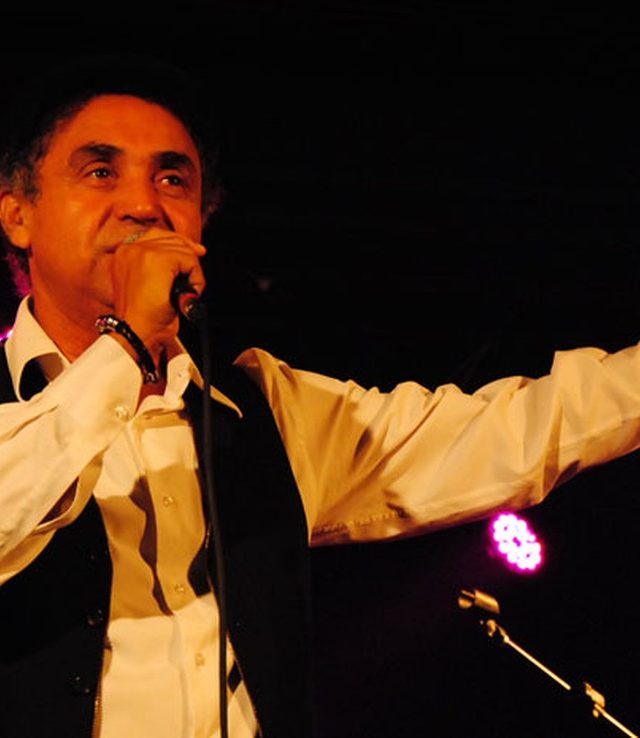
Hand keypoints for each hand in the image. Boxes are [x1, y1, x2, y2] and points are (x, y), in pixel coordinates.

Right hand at [110, 227, 206, 360]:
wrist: (136, 334)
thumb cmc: (143, 318)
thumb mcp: (149, 285)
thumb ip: (162, 265)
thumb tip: (193, 249)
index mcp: (124, 253)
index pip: (157, 234)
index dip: (179, 243)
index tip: (196, 251)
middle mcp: (130, 248)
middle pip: (173, 239)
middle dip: (189, 259)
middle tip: (191, 282)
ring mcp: (143, 252)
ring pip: (183, 250)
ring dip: (192, 273)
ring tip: (186, 293)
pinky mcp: (157, 260)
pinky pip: (190, 260)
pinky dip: (196, 278)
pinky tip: (188, 294)